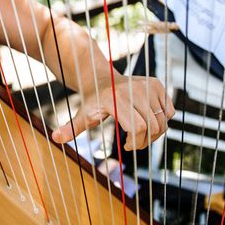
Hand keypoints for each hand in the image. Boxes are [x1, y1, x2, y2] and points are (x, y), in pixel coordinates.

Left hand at [51, 74, 174, 150]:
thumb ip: (71, 128)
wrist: (103, 78)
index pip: (138, 128)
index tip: (127, 146)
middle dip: (146, 141)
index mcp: (117, 99)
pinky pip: (169, 112)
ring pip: (163, 121)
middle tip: (134, 143)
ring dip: (155, 133)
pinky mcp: (158, 84)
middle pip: (153, 127)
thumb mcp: (83, 114)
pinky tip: (148, 119)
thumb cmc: (93, 100)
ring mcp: (149, 85)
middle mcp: (135, 89)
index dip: (136, 143)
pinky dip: (162, 120)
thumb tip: (55, 138)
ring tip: (140, 134)